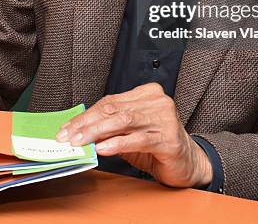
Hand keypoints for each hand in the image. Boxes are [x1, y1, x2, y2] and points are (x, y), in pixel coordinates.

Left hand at [56, 83, 211, 187]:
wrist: (189, 163)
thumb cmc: (158, 145)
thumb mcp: (131, 133)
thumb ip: (110, 127)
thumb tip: (79, 131)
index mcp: (147, 93)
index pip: (110, 101)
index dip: (86, 114)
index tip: (68, 127)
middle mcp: (156, 102)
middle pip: (114, 109)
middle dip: (86, 123)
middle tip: (68, 136)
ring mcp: (164, 118)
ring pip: (123, 121)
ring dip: (97, 133)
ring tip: (80, 142)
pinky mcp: (168, 138)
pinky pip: (137, 139)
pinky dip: (117, 144)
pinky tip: (103, 149)